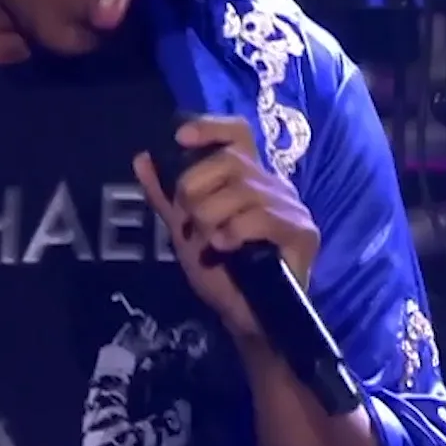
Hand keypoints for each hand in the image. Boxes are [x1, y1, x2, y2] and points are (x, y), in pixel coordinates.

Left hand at [133, 115, 319, 343]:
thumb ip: (166, 195)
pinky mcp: (303, 231)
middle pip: (231, 161)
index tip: (180, 137)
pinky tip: (226, 249)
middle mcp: (272, 185)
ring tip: (212, 243)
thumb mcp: (184, 230)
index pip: (237, 133)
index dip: (211, 128)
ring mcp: (291, 206)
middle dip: (197, 189)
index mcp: (246, 178)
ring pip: (243, 189)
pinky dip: (234, 232)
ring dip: (213, 218)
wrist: (242, 317)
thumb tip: (141, 158)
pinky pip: (262, 217)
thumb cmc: (219, 272)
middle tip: (191, 222)